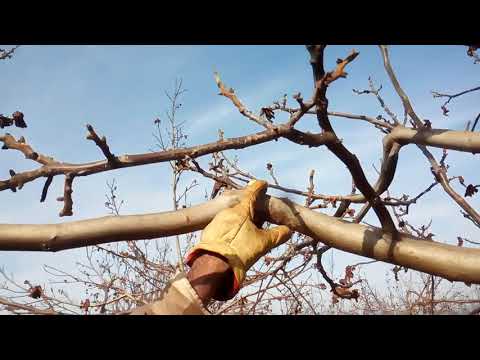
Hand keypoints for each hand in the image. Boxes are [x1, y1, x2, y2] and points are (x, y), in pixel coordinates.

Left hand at [185, 180, 291, 299]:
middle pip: (241, 205)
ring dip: (240, 218)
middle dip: (250, 208)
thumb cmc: (241, 251)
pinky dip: (231, 227)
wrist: (215, 266)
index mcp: (241, 210)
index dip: (259, 187)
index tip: (263, 184)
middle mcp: (227, 211)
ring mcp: (216, 220)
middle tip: (259, 214)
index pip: (252, 193)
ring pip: (231, 215)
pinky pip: (223, 224)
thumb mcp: (263, 243)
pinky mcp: (209, 231)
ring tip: (248, 229)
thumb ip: (277, 235)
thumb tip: (288, 230)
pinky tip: (235, 238)